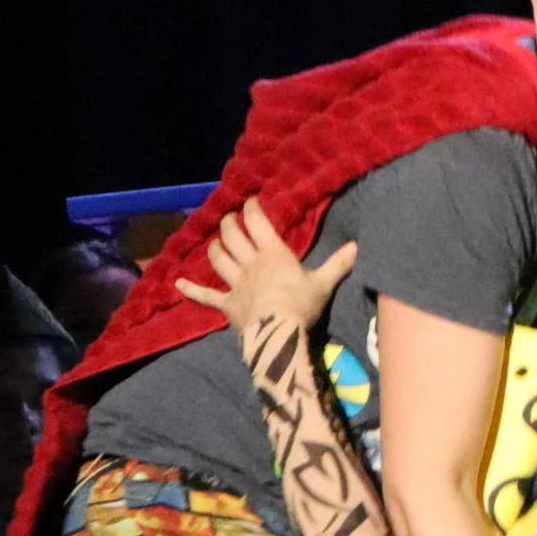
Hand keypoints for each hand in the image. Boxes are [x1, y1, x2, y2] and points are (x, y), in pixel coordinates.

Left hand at [174, 197, 358, 330]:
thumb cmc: (301, 305)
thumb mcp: (324, 283)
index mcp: (273, 254)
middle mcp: (251, 263)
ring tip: (215, 243)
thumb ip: (339, 264)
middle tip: (229, 218)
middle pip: (233, 237)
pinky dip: (192, 290)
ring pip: (219, 260)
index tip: (250, 201)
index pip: (258, 223)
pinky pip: (206, 296)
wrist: (278, 333)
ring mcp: (236, 284)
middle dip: (229, 224)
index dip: (252, 210)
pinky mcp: (228, 305)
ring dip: (215, 249)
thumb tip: (358, 246)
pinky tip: (178, 284)